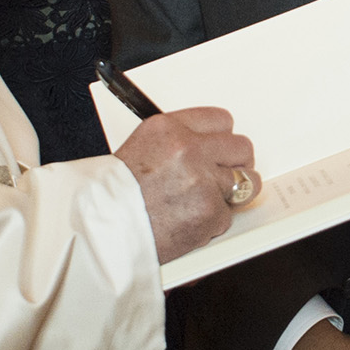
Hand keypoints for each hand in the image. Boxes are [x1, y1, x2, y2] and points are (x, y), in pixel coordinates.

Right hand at [115, 108, 252, 262]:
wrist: (102, 230)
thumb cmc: (114, 195)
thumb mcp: (141, 149)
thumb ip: (177, 144)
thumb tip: (209, 145)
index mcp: (169, 129)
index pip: (220, 120)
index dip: (222, 138)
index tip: (222, 149)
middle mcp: (188, 149)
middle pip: (241, 147)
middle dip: (236, 163)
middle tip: (223, 177)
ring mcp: (203, 181)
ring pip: (247, 181)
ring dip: (233, 193)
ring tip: (208, 202)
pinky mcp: (210, 212)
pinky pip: (228, 215)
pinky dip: (212, 223)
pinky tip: (189, 222)